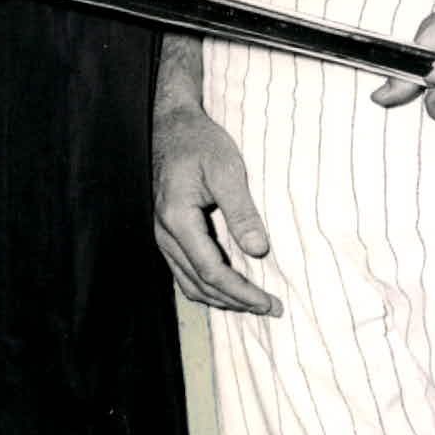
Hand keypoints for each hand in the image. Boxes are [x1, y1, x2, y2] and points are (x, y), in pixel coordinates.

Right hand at [153, 36, 280, 315]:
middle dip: (237, 302)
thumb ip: (242, 211)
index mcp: (177, 219)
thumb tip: (259, 251)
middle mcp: (164, 233)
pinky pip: (185, 272)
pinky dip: (208, 287)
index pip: (211, 271)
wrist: (172, 126)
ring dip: (222, 300)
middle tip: (272, 309)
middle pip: (200, 285)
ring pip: (189, 283)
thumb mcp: (227, 170)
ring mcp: (163, 235)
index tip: (270, 302)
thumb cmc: (200, 142)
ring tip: (254, 304)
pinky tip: (231, 288)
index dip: (242, 292)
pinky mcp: (168, 233)